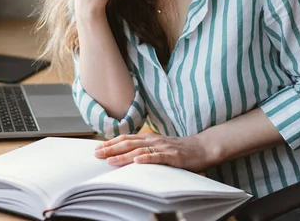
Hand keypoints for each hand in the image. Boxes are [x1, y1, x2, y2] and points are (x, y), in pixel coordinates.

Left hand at [94, 133, 212, 172]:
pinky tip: (137, 162)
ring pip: (139, 151)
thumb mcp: (159, 146)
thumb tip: (128, 155)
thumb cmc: (180, 149)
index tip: (97, 148)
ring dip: (123, 155)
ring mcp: (163, 147)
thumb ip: (145, 149)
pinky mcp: (173, 156)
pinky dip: (147, 159)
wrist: (202, 148)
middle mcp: (153, 140)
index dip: (111, 142)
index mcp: (149, 137)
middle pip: (128, 143)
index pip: (126, 138)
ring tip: (110, 160)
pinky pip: (158, 157)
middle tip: (97, 154)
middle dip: (111, 149)